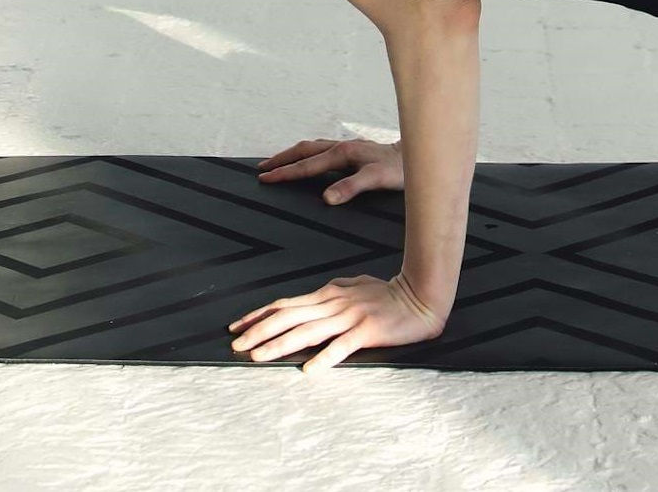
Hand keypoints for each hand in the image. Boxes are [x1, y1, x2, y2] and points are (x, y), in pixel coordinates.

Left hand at [228, 271, 444, 373]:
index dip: (259, 316)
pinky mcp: (366, 330)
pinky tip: (309, 370)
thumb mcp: (356, 286)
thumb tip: (318, 295)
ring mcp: (349, 316)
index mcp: (328, 294)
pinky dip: (324, 358)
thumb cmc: (388, 294)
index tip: (237, 327)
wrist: (420, 296)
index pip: (285, 305)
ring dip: (280, 344)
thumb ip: (335, 292)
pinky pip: (341, 346)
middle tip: (236, 345)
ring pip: (307, 331)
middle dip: (259, 331)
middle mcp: (333, 303)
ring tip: (258, 356)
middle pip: (288, 317)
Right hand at [256, 137, 403, 203]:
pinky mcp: (352, 151)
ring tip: (276, 163)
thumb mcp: (377, 179)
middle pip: (303, 151)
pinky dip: (307, 154)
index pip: (306, 165)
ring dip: (292, 155)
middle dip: (281, 160)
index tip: (264, 178)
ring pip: (311, 148)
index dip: (284, 173)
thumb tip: (326, 198)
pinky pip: (322, 150)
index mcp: (342, 154)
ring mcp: (346, 147)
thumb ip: (352, 188)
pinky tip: (308, 160)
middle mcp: (341, 147)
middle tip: (261, 169)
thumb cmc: (400, 169)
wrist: (418, 155)